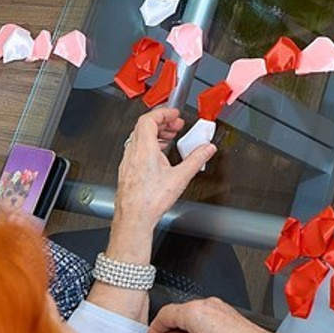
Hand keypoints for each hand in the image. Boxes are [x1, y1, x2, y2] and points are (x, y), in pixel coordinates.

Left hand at [113, 109, 215, 233]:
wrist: (134, 219)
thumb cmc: (150, 201)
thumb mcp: (180, 177)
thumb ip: (196, 159)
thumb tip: (207, 149)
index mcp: (144, 149)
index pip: (149, 119)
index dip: (163, 113)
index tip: (174, 114)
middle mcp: (133, 153)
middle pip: (144, 126)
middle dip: (162, 122)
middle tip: (176, 125)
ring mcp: (128, 162)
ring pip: (139, 138)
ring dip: (155, 133)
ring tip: (170, 138)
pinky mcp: (127, 171)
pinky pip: (136, 149)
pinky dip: (149, 145)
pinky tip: (159, 156)